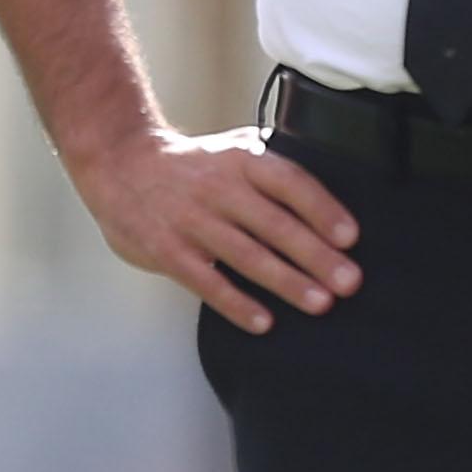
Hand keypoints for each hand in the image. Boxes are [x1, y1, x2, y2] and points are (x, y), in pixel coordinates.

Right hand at [72, 124, 362, 334]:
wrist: (121, 164)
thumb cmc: (192, 165)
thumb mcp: (234, 150)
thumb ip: (274, 169)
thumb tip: (326, 196)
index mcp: (243, 160)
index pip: (290, 182)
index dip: (322, 209)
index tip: (350, 236)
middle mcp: (220, 188)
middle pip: (275, 224)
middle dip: (316, 255)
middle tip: (348, 281)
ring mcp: (192, 221)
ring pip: (247, 256)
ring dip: (286, 282)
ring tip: (320, 303)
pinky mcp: (169, 251)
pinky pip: (208, 282)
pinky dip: (237, 304)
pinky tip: (263, 321)